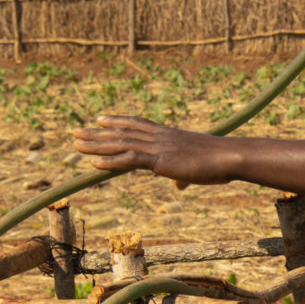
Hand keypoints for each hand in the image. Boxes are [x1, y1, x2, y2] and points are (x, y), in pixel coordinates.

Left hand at [70, 116, 236, 187]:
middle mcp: (159, 137)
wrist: (228, 157)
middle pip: (122, 132)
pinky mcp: (160, 160)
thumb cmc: (218, 163)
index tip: (99, 119)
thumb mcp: (197, 168)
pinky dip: (110, 161)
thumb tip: (180, 185)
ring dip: (96, 144)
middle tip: (76, 132)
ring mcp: (158, 147)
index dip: (117, 121)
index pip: (137, 124)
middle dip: (97, 133)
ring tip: (75, 143)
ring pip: (121, 143)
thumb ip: (183, 175)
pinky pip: (130, 160)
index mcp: (168, 135)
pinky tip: (94, 163)